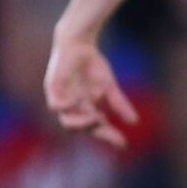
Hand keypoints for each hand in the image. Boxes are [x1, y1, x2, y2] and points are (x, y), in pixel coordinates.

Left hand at [44, 28, 134, 149]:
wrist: (78, 43)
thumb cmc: (91, 65)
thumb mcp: (108, 86)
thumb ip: (118, 104)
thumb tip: (134, 122)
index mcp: (84, 109)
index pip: (96, 128)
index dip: (109, 136)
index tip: (123, 144)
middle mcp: (72, 107)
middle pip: (80, 129)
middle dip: (94, 131)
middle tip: (106, 125)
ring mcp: (61, 98)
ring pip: (66, 121)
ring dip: (82, 123)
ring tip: (97, 117)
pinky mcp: (53, 87)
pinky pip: (56, 105)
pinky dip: (68, 106)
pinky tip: (80, 100)